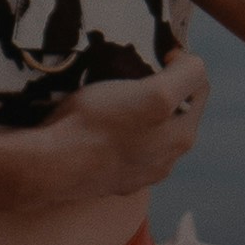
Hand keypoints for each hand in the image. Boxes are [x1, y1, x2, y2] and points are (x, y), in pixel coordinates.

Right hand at [30, 51, 207, 196]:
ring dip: (139, 118)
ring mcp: (137, 177)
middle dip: (161, 95)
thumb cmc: (96, 124)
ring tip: (114, 107)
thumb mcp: (155, 91)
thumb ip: (188, 73)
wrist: (46, 166)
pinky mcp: (109, 183)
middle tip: (132, 83)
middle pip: (174, 114)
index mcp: (183, 137)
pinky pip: (124, 153)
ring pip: (149, 134)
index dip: (180, 67)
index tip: (155, 60)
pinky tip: (100, 133)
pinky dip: (118, 140)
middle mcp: (165, 162)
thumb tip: (188, 64)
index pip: (198, 89)